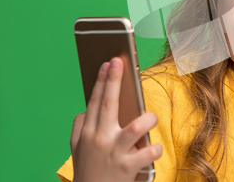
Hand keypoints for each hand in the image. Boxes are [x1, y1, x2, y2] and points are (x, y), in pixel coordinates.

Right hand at [70, 57, 162, 181]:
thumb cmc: (88, 170)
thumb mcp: (77, 149)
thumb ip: (79, 127)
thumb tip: (86, 108)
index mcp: (88, 132)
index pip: (95, 101)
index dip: (102, 81)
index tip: (108, 63)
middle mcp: (100, 139)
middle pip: (108, 105)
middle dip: (113, 81)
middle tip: (118, 62)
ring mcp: (115, 153)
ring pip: (135, 128)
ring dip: (148, 119)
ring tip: (151, 118)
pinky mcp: (128, 167)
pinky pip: (149, 152)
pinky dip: (156, 148)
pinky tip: (155, 149)